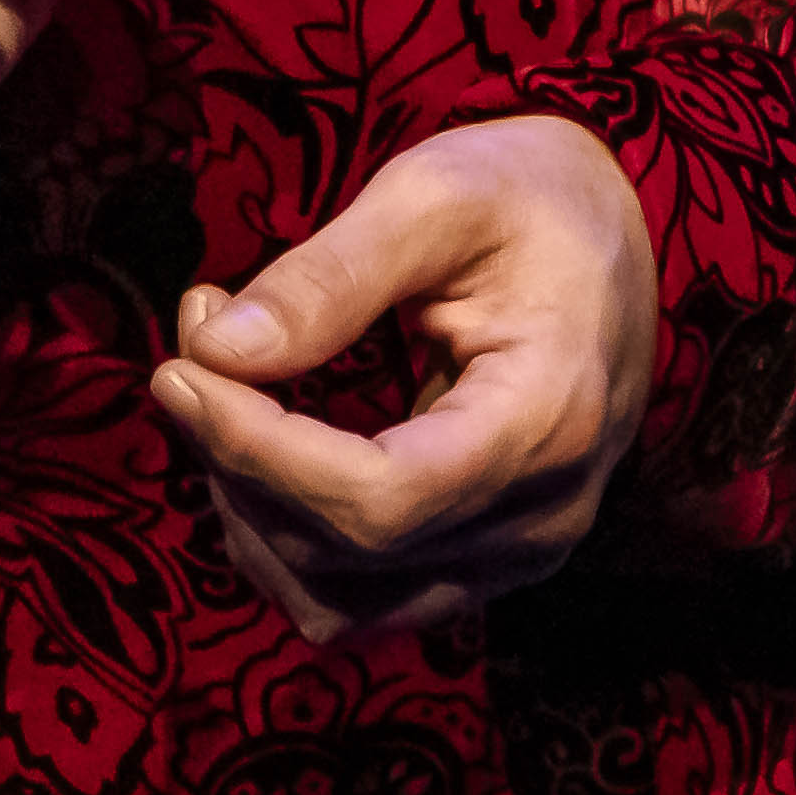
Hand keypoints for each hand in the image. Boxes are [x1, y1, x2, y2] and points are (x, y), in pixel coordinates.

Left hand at [142, 113, 659, 644]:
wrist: (615, 237)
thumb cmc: (530, 196)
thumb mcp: (435, 193)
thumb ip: (328, 275)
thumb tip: (214, 351)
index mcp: (548, 420)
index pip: (378, 501)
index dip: (258, 451)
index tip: (180, 368)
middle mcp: (541, 517)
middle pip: (344, 553)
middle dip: (235, 459)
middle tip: (193, 344)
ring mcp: (517, 556)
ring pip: (337, 601)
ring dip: (250, 511)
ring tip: (225, 389)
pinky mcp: (484, 563)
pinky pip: (360, 600)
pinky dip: (287, 539)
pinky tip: (263, 448)